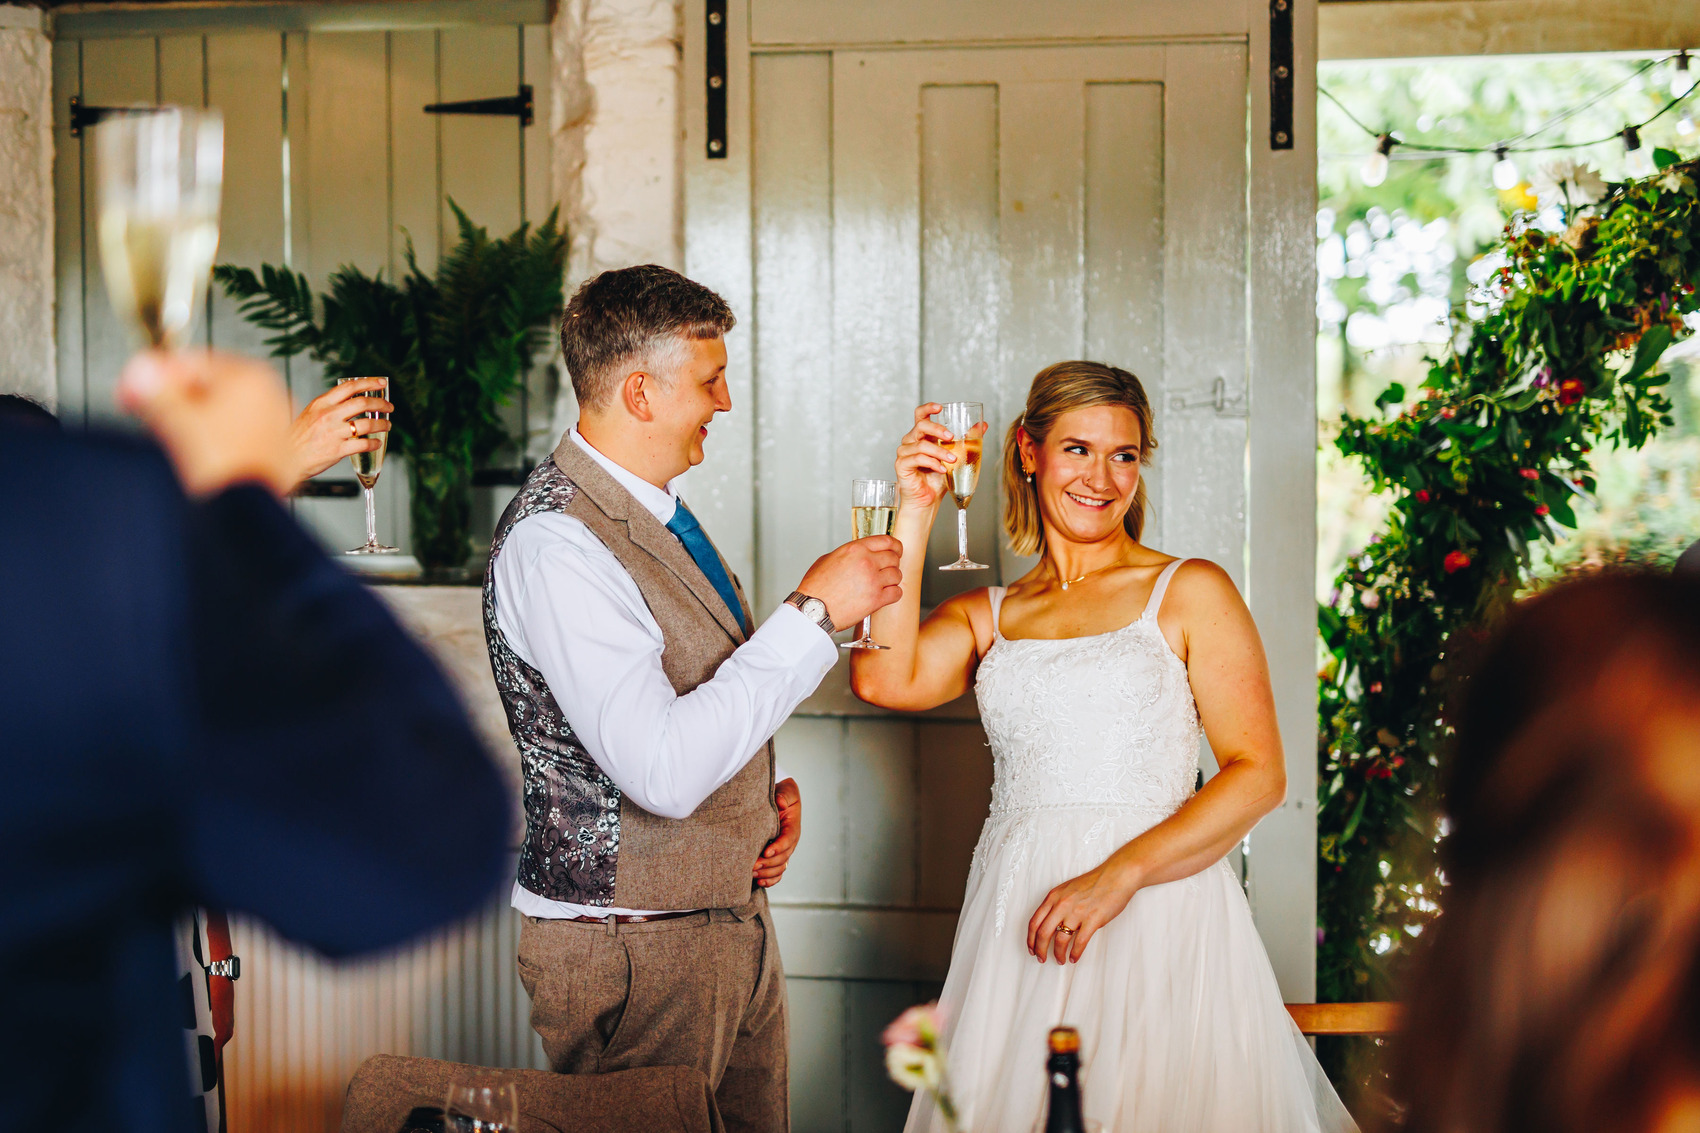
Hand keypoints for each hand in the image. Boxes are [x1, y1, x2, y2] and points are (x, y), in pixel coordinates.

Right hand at [117, 350, 295, 496]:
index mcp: (252, 377)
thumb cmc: (217, 465)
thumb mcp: (175, 419)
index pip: (194, 363)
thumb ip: (154, 391)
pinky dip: (215, 446)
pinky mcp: (280, 461)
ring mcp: (281, 430)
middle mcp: (274, 398)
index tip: (129, 391)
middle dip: (174, 402)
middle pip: (211, 391)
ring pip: (224, 418)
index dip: (155, 376)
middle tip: (143, 415)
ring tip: (168, 442)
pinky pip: (239, 443)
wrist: (244, 516)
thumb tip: (141, 371)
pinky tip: (195, 461)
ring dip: (192, 424)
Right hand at [289, 377, 392, 485]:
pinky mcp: (337, 450)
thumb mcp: (310, 414)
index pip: (349, 387)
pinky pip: (363, 444)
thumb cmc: (298, 437)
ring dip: (382, 424)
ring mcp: (334, 433)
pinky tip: (377, 443)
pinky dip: (374, 443)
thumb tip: (351, 400)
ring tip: (387, 425)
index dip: (369, 383)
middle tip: (389, 407)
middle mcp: (328, 415)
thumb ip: (329, 407)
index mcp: (322, 404)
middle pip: (362, 403)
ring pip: (367, 424)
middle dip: (381, 404)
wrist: (287, 458)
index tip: (381, 383)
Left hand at [755, 777, 801, 886]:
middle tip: (753, 865)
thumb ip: (785, 795)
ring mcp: (784, 851)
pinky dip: (770, 880)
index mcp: (793, 827)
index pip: (788, 840)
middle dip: (768, 864)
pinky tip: (759, 882)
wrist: (778, 800)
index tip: (766, 852)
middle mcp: (790, 842)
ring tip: (752, 873)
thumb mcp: (787, 790)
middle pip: (783, 858)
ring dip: (767, 873)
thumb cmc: (781, 794)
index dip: (778, 847)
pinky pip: (777, 873)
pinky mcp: (777, 857)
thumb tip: (781, 803)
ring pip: (780, 868)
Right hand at [796, 535, 902, 629]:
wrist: (813, 609)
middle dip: (892, 563)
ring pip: (897, 575)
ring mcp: (873, 581)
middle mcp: (867, 562)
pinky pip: (896, 593)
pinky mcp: (876, 599)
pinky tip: (886, 595)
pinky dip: (893, 594)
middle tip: (887, 569)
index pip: (887, 541)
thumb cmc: (816, 588)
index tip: (896, 550)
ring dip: (892, 579)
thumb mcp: (828, 559)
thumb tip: (859, 555)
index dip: (895, 546)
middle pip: (894, 558)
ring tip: (883, 583)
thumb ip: (848, 554)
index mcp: (855, 549)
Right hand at [894, 403, 985, 511]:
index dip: (928, 408)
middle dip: (938, 430)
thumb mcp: (957, 456)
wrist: (929, 500)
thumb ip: (967, 439)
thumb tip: (983, 425)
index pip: (921, 415)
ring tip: (952, 459)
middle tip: (951, 437)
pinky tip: (941, 469)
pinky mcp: (902, 465)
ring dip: (940, 452)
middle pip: (921, 426)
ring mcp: (904, 453)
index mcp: (922, 435)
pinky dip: (932, 463)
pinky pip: (917, 459)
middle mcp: (911, 441)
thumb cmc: (938, 479)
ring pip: (921, 445)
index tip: (939, 407)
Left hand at [1026, 859, 1140, 963]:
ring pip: (1060, 940)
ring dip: (1058, 954)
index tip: (1031, 948)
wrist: (1116, 876)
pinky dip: (1075, 953)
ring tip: (1060, 960)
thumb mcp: (1067, 889)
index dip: (1030, 939)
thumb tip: (1051, 923)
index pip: (1034, 922)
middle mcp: (1062, 904)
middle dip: (1040, 950)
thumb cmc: (1094, 882)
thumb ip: (1057, 904)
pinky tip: (1074, 958)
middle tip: (1041, 959)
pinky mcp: (1093, 919)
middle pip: (1043, 933)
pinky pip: (1079, 942)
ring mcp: (1077, 912)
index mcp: (1054, 897)